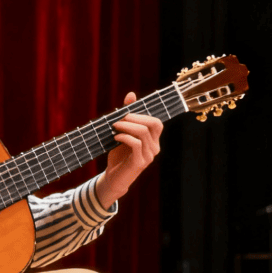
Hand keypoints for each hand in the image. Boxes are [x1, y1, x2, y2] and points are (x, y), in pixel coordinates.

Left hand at [95, 92, 162, 208]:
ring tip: (115, 126)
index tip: (126, 114)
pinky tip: (116, 137)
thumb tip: (131, 94)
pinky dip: (125, 137)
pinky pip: (136, 144)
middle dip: (134, 118)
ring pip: (143, 132)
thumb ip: (128, 116)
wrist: (114, 178)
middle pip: (152, 124)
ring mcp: (149, 156)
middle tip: (119, 119)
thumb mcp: (123, 133)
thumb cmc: (119, 154)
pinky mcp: (139, 163)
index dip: (142, 114)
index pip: (157, 122)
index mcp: (153, 140)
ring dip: (127, 126)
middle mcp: (155, 148)